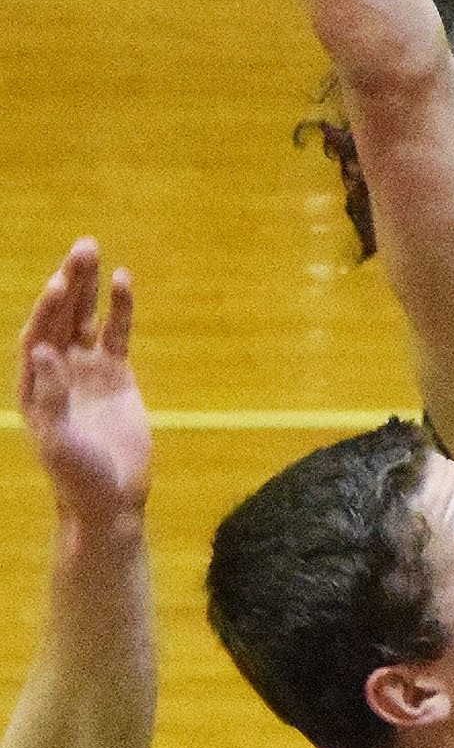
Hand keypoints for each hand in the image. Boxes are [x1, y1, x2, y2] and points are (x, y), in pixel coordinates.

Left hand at [19, 242, 150, 535]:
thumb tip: (45, 350)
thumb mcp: (59, 441)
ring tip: (94, 251)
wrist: (111, 500)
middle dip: (70, 282)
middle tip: (82, 247)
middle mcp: (57, 370)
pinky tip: (124, 282)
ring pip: (86, 318)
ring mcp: (87, 370)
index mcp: (35, 384)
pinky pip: (117, 334)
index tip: (61, 283)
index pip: (39, 335)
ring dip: (89, 287)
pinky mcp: (117, 376)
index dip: (49, 309)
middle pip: (61, 316)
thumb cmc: (77, 478)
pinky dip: (120, 309)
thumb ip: (52, 395)